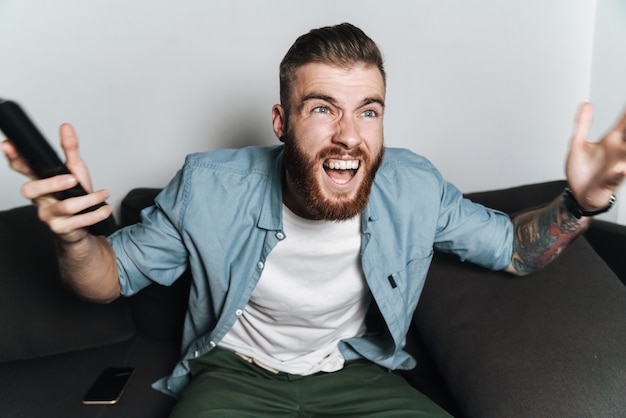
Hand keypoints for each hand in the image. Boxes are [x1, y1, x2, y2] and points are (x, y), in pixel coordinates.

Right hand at [2, 123, 112, 241]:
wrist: (82, 226)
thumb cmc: (75, 195)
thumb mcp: (75, 169)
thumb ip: (70, 149)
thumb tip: (66, 127)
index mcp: (40, 181)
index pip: (22, 168)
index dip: (14, 158)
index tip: (8, 145)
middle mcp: (39, 199)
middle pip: (31, 190)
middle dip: (51, 184)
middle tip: (72, 179)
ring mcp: (48, 215)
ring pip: (64, 206)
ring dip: (89, 199)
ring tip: (103, 194)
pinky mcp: (61, 229)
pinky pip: (78, 221)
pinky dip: (96, 214)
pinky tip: (106, 208)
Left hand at [565, 102, 625, 209]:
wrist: (577, 194)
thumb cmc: (581, 170)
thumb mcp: (577, 144)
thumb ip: (583, 124)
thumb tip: (586, 104)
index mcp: (612, 141)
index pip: (625, 122)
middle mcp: (619, 152)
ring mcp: (617, 167)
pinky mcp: (610, 182)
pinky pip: (617, 177)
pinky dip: (619, 173)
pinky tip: (621, 169)